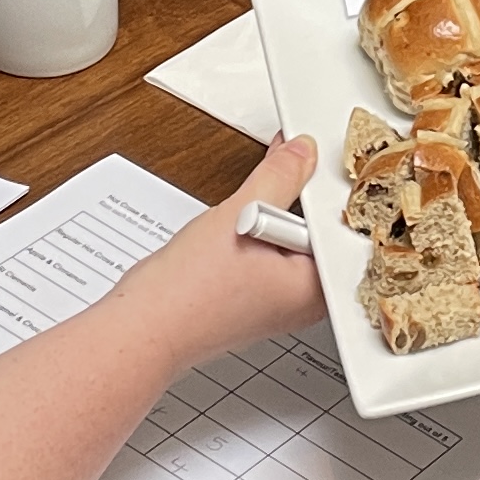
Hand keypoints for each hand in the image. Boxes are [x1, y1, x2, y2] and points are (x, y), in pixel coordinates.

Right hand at [107, 136, 329, 361]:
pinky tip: (229, 237)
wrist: (143, 327)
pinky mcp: (253, 301)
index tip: (304, 163)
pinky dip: (252, 238)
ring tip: (239, 225)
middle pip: (314, 232)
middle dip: (292, 204)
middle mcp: (303, 302)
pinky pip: (266, 257)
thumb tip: (301, 152)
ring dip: (268, 221)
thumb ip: (278, 177)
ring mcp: (277, 305)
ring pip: (287, 243)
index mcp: (316, 289)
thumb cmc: (188, 293)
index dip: (317, 188)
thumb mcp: (241, 216)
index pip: (335, 224)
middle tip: (263, 200)